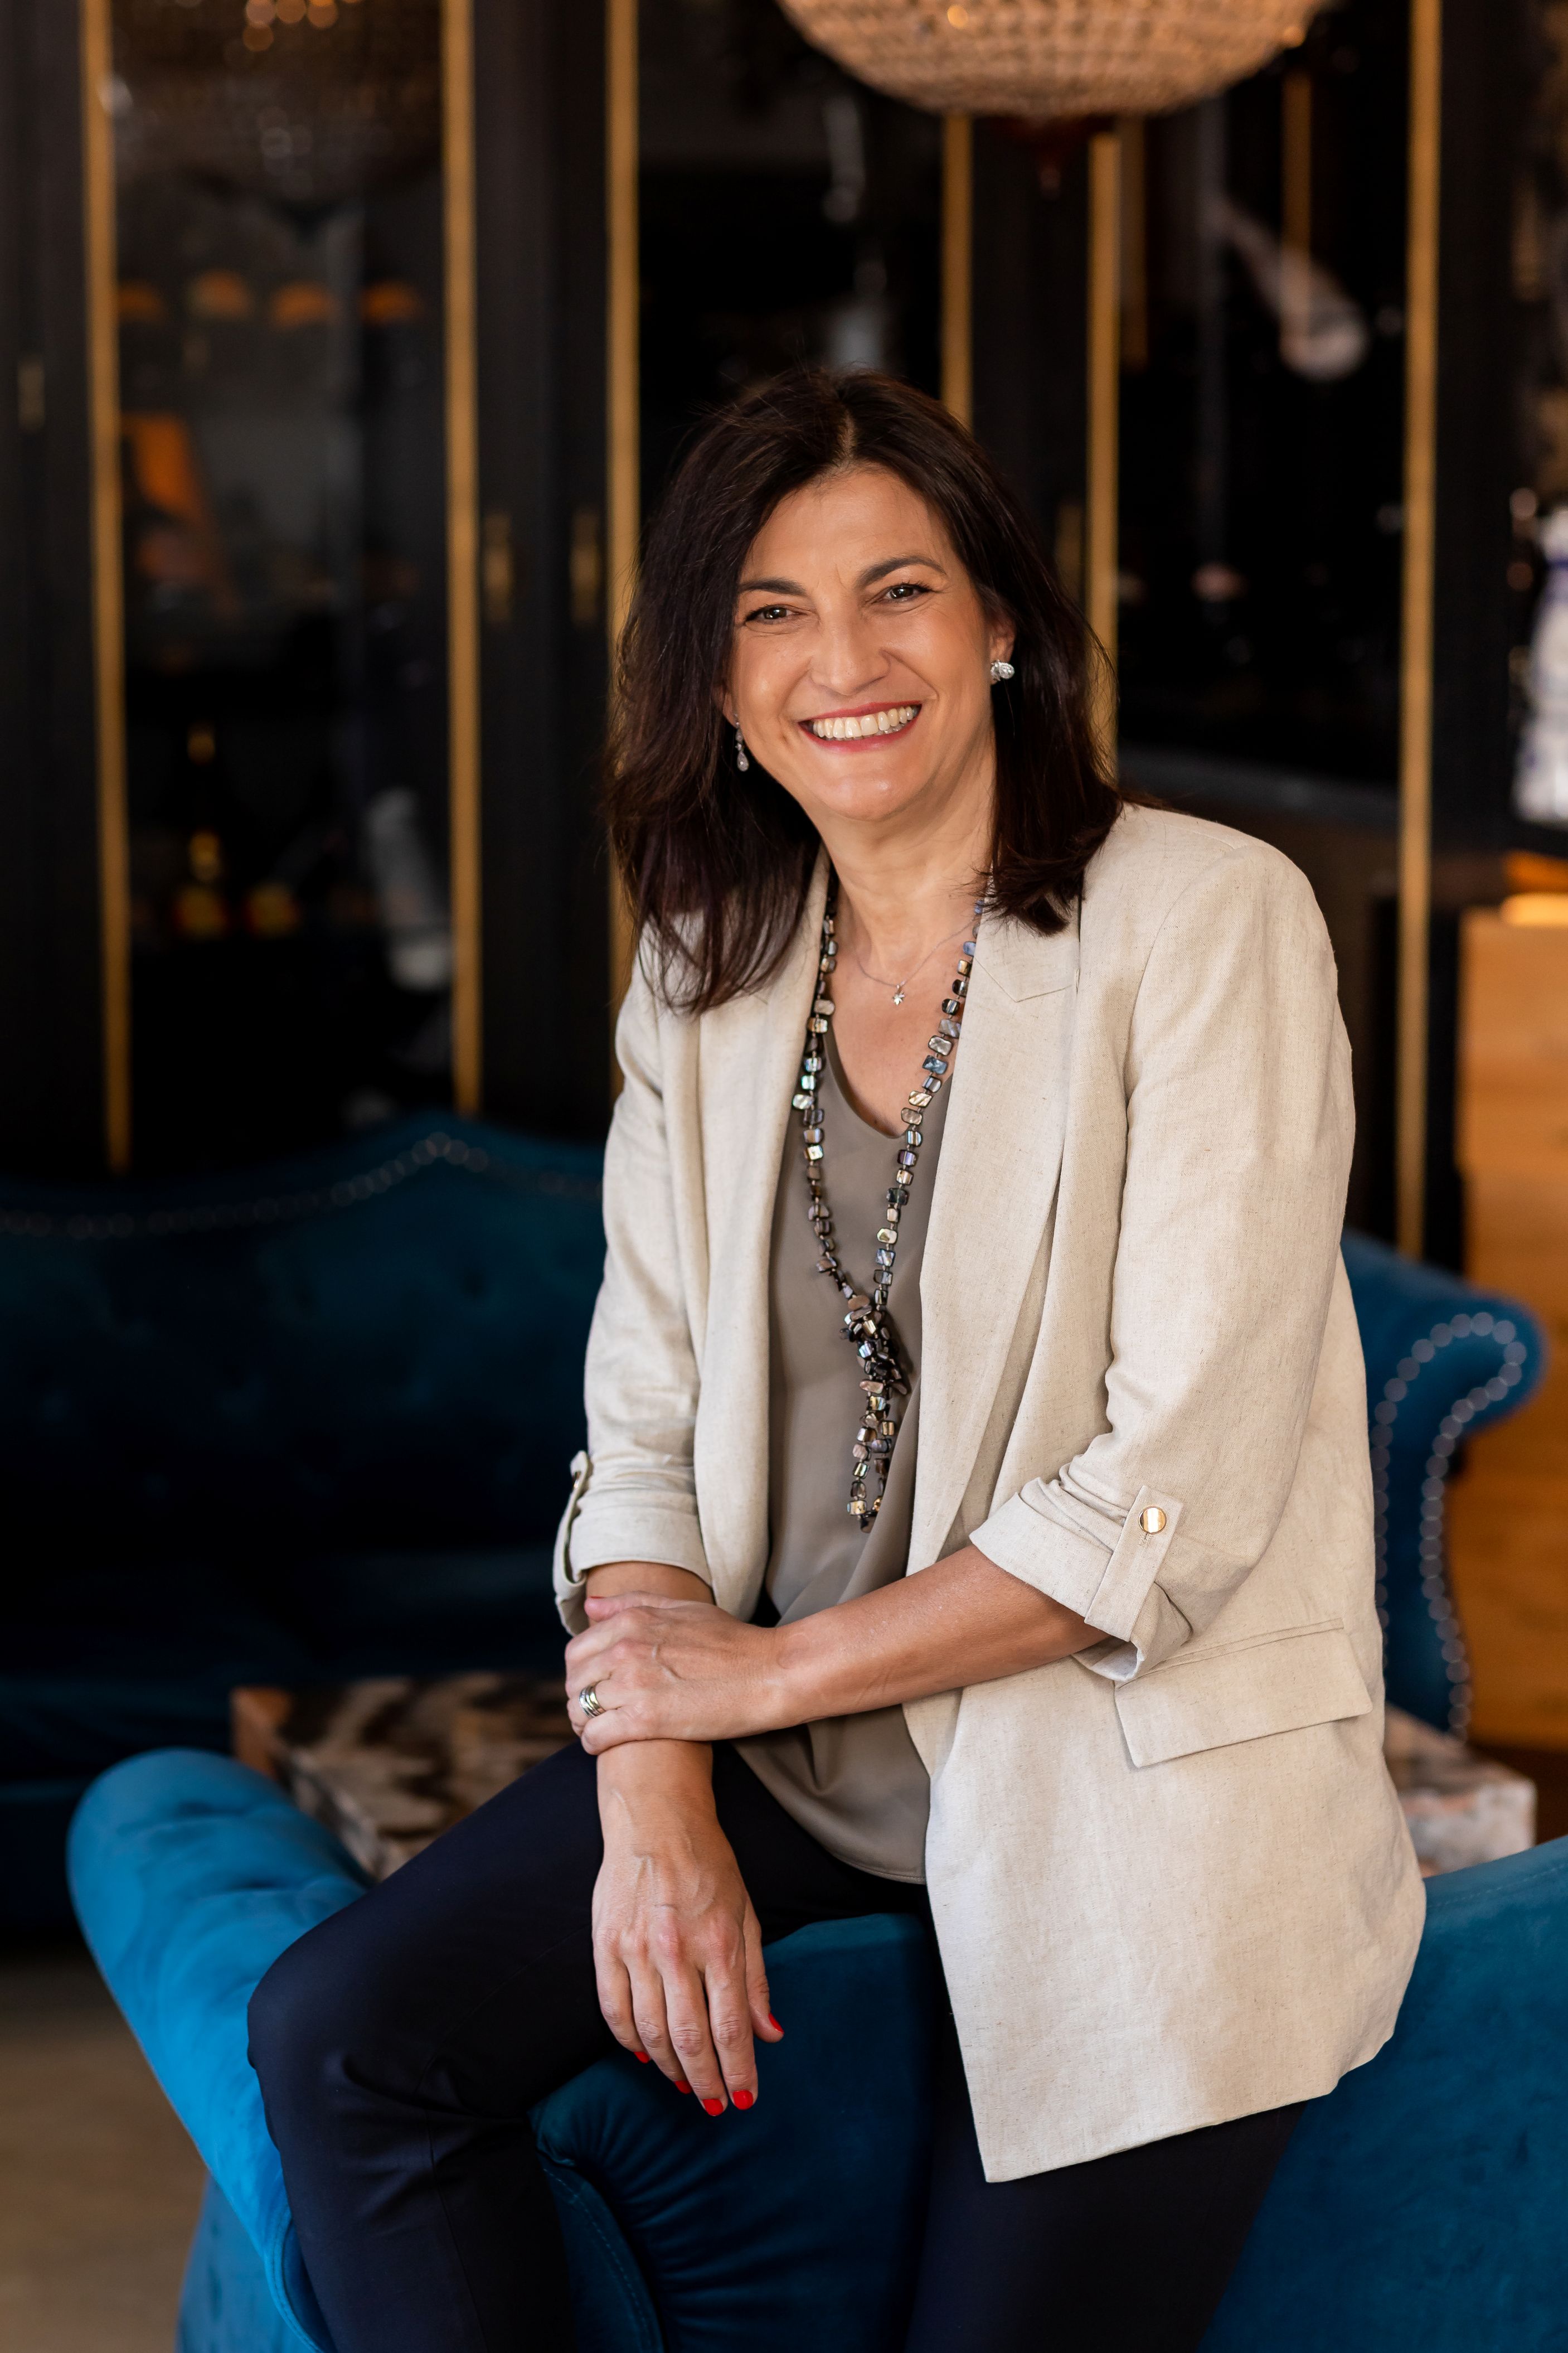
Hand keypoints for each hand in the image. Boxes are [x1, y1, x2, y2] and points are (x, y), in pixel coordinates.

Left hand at [567, 1591, 790, 1750]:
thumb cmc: (733, 1641)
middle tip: (594, 1712)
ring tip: (600, 1730)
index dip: (580, 1672)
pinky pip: (597, 1736)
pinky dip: (594, 1743)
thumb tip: (590, 1607)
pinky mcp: (646, 1720)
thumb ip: (632, 1604)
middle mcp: (626, 1650)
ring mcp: (634, 1685)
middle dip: (578, 1698)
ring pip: (581, 1710)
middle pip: (575, 1681)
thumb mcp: (683, 1609)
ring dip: (585, 1723)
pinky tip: (605, 1746)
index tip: (593, 1685)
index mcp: (632, 1621)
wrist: (769, 1673)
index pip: (578, 1650)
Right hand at [593, 1742, 782, 2111]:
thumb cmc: (708, 1864)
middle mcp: (677, 1950)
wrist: (654, 1818)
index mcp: (719, 1942)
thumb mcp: (747, 1914)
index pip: (731, 2027)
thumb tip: (770, 2036)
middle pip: (690, 2038)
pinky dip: (629, 2041)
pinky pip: (614, 2009)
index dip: (739, 2071)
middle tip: (715, 2107)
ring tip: (684, 2085)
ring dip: (670, 2067)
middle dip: (705, 2081)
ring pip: (651, 2032)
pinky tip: (645, 2055)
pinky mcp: (605, 1944)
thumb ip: (756, 1979)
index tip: (745, 2100)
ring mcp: (636, 1949)